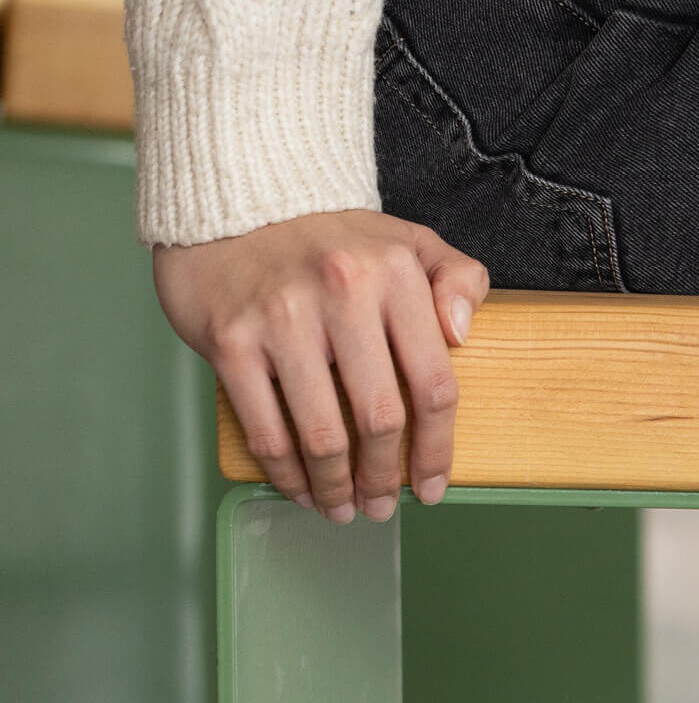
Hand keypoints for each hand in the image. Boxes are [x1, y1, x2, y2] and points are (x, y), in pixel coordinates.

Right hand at [153, 211, 491, 522]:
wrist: (234, 193)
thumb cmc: (332, 235)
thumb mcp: (410, 240)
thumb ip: (459, 280)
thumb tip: (464, 335)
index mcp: (395, 275)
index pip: (434, 384)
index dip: (437, 448)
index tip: (432, 486)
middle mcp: (340, 294)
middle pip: (379, 418)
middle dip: (383, 477)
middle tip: (383, 506)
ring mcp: (280, 319)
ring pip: (320, 434)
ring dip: (336, 486)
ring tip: (344, 508)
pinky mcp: (229, 339)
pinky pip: (264, 427)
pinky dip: (285, 472)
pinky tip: (300, 489)